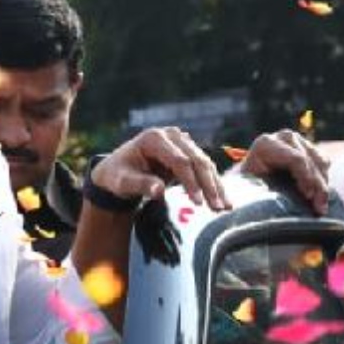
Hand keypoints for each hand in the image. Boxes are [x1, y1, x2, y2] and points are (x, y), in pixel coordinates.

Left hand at [90, 127, 231, 210]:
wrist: (118, 170)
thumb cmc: (118, 175)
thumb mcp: (123, 182)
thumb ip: (140, 185)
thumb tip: (159, 190)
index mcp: (153, 138)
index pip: (179, 161)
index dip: (191, 182)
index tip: (197, 203)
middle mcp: (170, 135)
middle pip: (196, 160)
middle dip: (208, 185)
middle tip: (217, 208)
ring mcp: (181, 141)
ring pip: (204, 164)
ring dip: (216, 186)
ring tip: (225, 208)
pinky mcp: (187, 151)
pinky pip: (204, 167)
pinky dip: (214, 184)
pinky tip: (222, 200)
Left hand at [236, 129, 328, 213]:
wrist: (249, 181)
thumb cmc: (244, 186)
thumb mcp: (242, 188)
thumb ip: (244, 193)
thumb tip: (242, 205)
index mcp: (265, 143)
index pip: (296, 159)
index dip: (306, 178)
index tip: (307, 197)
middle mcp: (283, 137)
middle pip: (311, 161)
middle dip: (318, 186)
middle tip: (319, 208)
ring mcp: (297, 140)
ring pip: (321, 163)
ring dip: (324, 185)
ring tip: (320, 206)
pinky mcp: (308, 148)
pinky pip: (324, 163)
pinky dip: (325, 180)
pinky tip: (319, 197)